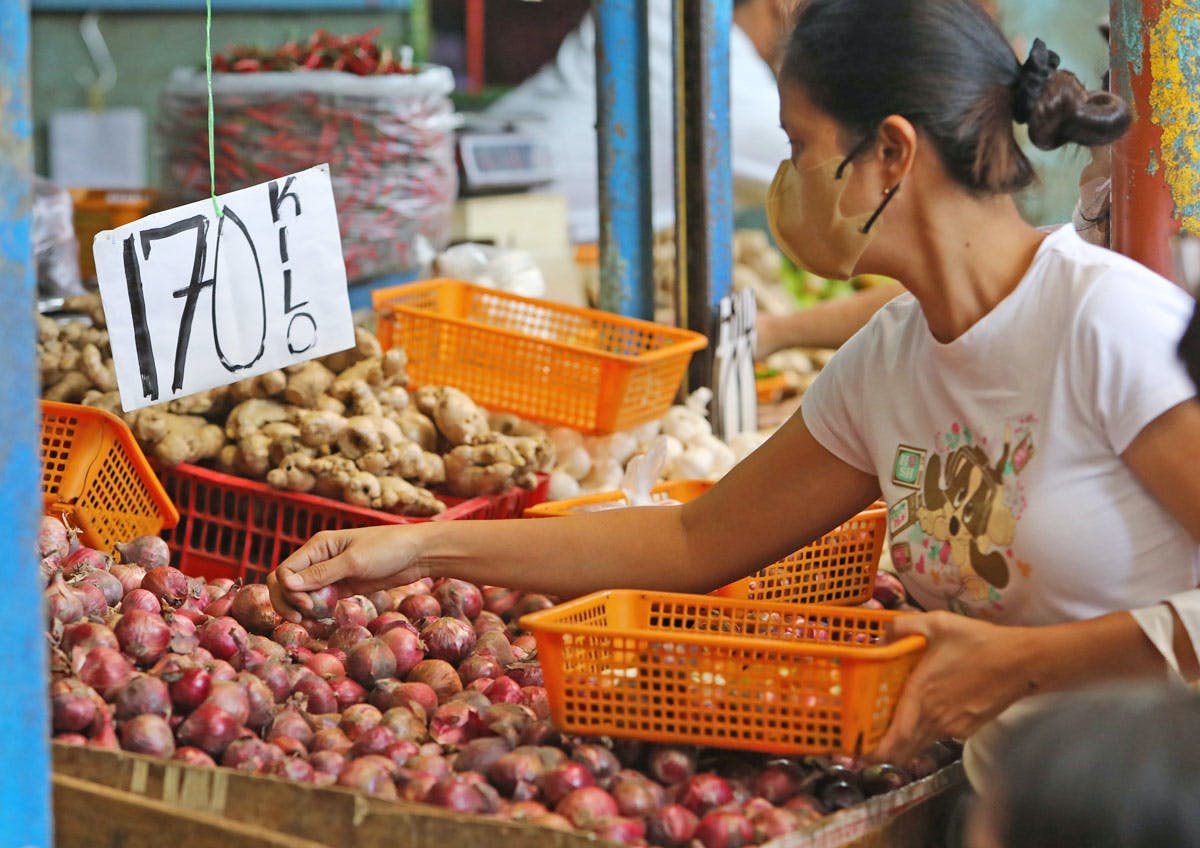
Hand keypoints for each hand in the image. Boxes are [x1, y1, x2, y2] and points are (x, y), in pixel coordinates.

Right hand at [267, 525, 427, 622]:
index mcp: (317, 546)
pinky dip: (316, 613)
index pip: (284, 570)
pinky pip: (319, 601)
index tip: (308, 605)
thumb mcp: (354, 561)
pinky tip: (322, 622)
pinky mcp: (342, 587)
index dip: (288, 591)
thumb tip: (285, 584)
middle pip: (286, 584)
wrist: (417, 554)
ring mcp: (330, 575)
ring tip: (312, 625)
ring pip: (301, 595)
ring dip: (300, 611)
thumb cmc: (388, 549)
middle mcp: (319, 559)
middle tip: (303, 619)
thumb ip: (321, 574)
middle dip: (288, 603)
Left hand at [869, 610, 1031, 764]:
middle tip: (867, 744)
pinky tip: (926, 714)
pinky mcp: (969, 729)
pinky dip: (927, 731)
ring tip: (891, 729)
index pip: (895, 737)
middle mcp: (935, 717)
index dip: (875, 751)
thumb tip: (881, 635)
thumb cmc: (977, 642)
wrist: (1022, 662)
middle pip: (904, 747)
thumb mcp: (937, 624)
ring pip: (921, 742)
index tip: (858, 754)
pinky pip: (940, 734)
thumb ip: (902, 628)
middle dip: (884, 750)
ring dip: (905, 741)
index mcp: (921, 694)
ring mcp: (953, 726)